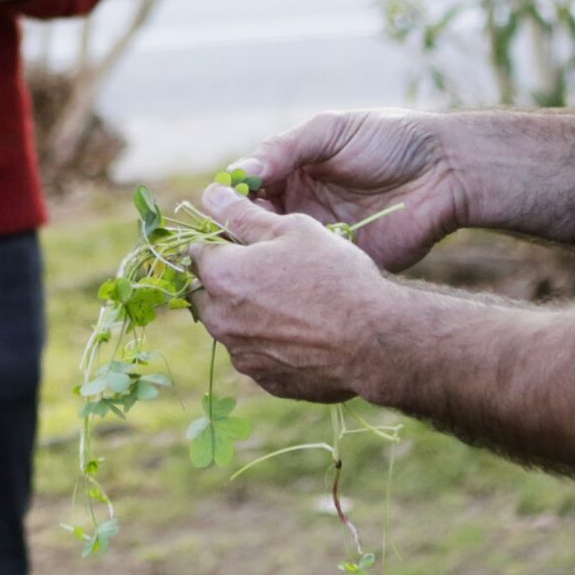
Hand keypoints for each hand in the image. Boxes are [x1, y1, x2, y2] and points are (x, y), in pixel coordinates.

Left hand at [187, 186, 386, 402]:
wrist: (375, 341)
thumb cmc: (335, 276)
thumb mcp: (292, 229)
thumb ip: (244, 214)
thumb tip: (211, 193)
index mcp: (221, 276)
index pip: (198, 251)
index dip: (221, 242)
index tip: (245, 242)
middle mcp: (221, 320)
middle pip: (207, 293)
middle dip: (226, 281)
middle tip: (267, 272)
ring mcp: (242, 355)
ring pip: (231, 327)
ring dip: (247, 313)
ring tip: (290, 303)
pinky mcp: (265, 380)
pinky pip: (257, 355)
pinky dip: (270, 343)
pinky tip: (302, 332)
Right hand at [233, 109, 467, 271]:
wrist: (447, 170)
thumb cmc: (391, 140)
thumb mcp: (331, 131)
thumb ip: (285, 148)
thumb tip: (240, 173)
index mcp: (291, 173)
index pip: (244, 191)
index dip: (228, 199)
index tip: (219, 207)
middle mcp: (299, 208)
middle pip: (252, 227)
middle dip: (238, 234)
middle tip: (231, 239)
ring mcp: (320, 238)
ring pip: (276, 256)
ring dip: (262, 260)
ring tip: (252, 260)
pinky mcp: (344, 263)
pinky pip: (311, 275)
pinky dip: (296, 278)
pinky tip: (285, 277)